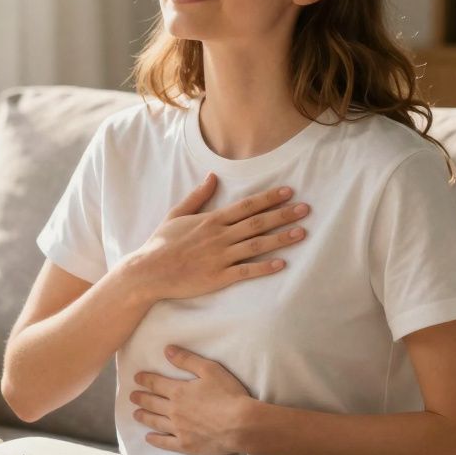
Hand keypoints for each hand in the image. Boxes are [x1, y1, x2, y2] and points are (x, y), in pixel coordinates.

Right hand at [120, 172, 309, 301]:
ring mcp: (220, 257)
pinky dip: (265, 267)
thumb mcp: (177, 214)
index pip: (247, 206)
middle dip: (284, 214)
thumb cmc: (161, 243)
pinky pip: (246, 270)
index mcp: (212, 219)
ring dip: (281, 238)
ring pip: (257, 245)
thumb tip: (212, 177)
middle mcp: (220, 236)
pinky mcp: (219, 277)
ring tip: (302, 232)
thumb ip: (197, 196)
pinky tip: (282, 263)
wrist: (149, 271)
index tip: (289, 192)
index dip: (269, 198)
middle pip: (258, 223)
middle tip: (306, 209)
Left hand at [131, 345, 251, 454]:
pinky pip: (165, 442)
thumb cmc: (228, 394)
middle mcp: (174, 410)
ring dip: (144, 416)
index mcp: (178, 391)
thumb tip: (167, 350)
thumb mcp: (210, 369)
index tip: (137, 378)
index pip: (156, 383)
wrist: (241, 424)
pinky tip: (149, 437)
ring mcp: (179, 429)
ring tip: (135, 414)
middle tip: (132, 396)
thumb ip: (187, 359)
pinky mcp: (186, 444)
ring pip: (155, 421)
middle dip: (141, 398)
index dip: (145, 379)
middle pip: (152, 402)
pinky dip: (155, 440)